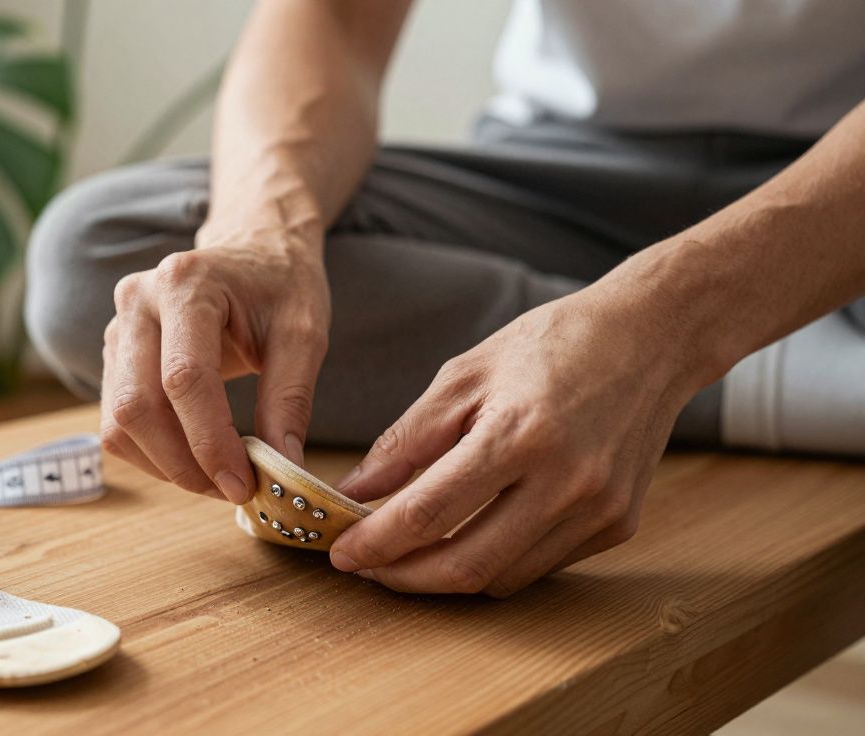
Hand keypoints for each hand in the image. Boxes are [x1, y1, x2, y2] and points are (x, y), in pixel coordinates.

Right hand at [100, 229, 330, 501]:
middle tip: (232, 490)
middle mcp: (138, 301)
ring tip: (218, 477)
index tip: (243, 483)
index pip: (183, 379)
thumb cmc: (281, 285)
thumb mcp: (304, 333)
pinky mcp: (114, 356)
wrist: (253, 248)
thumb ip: (291, 399)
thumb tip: (283, 468)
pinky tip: (195, 457)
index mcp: (185, 284)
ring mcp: (118, 328)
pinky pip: (116, 422)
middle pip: (137, 405)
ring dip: (165, 465)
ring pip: (118, 421)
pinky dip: (153, 454)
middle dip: (183, 463)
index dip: (210, 442)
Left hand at [328, 284, 701, 595]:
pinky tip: (466, 540)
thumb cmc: (549, 345)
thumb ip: (406, 439)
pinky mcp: (619, 525)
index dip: (376, 543)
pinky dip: (493, 564)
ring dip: (445, 578)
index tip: (341, 553)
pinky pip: (539, 567)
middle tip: (366, 568)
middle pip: (465, 564)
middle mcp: (565, 481)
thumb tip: (355, 491)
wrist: (650, 337)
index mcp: (519, 433)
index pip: (429, 512)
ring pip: (502, 578)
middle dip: (403, 577)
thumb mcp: (464, 375)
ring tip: (407, 556)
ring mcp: (598, 510)